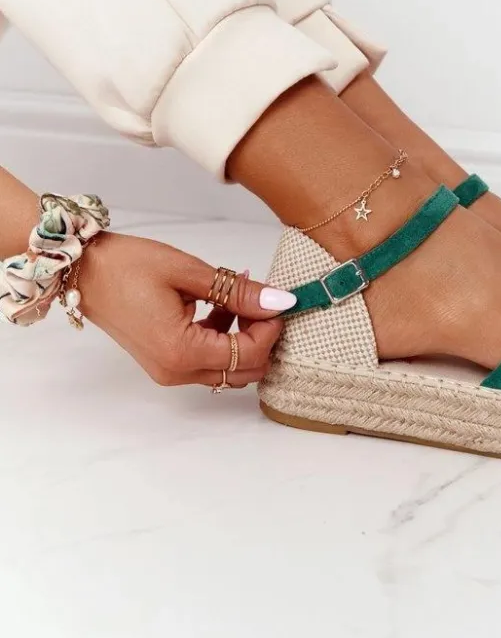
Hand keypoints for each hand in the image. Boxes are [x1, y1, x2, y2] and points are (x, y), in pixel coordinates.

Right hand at [78, 232, 291, 388]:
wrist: (84, 271)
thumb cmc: (128, 266)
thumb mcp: (189, 273)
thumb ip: (238, 292)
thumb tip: (279, 302)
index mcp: (181, 351)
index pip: (249, 354)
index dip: (270, 327)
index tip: (274, 298)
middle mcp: (176, 371)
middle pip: (243, 371)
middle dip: (261, 337)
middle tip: (259, 300)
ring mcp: (169, 371)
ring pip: (229, 368)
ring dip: (243, 337)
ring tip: (237, 295)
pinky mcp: (165, 363)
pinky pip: (208, 361)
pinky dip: (223, 338)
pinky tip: (220, 305)